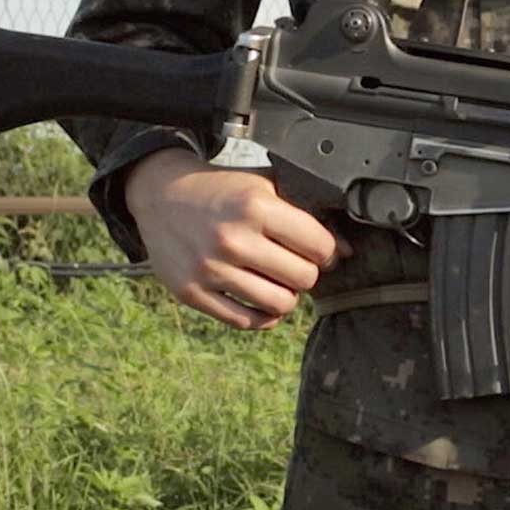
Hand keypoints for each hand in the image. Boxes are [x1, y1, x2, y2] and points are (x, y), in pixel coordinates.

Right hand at [122, 148, 350, 329]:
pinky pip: (246, 322)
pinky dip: (263, 316)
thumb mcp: (265, 187)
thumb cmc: (223, 191)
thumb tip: (347, 251)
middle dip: (306, 272)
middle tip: (294, 263)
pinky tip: (262, 300)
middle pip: (304, 278)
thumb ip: (307, 214)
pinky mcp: (192, 292)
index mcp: (255, 206)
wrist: (162, 194)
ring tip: (277, 280)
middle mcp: (232, 239)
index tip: (319, 250)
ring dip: (286, 296)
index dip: (327, 251)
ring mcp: (210, 269)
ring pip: (280, 304)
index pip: (320, 247)